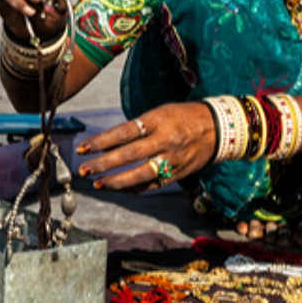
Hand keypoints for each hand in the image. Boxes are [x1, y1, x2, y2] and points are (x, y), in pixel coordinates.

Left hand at [78, 102, 215, 192]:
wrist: (218, 128)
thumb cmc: (182, 116)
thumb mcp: (159, 113)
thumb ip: (136, 127)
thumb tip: (107, 143)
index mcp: (159, 121)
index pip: (124, 132)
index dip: (101, 141)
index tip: (82, 148)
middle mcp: (166, 141)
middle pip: (130, 155)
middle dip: (104, 164)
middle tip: (84, 169)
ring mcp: (173, 159)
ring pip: (141, 175)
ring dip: (116, 181)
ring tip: (98, 183)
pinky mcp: (178, 174)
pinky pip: (153, 185)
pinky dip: (134, 189)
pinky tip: (118, 189)